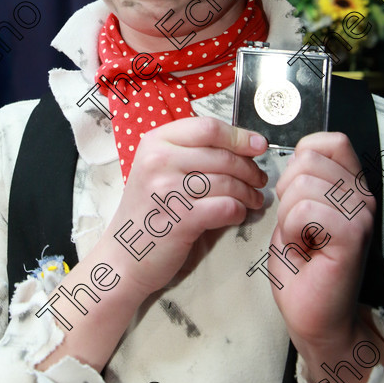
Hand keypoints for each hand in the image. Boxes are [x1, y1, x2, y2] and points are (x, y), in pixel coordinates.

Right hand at [99, 117, 267, 298]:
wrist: (124, 254)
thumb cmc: (149, 209)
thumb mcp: (159, 168)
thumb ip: (192, 151)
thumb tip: (244, 144)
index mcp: (156, 141)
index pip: (208, 128)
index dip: (239, 136)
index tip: (258, 145)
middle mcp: (159, 160)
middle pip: (223, 155)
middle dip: (249, 168)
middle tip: (259, 178)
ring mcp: (168, 189)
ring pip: (228, 181)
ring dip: (248, 191)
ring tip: (253, 198)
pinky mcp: (180, 219)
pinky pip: (226, 207)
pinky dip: (238, 211)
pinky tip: (237, 214)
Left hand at [270, 132, 376, 365]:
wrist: (312, 316)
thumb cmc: (301, 265)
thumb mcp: (294, 209)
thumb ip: (300, 178)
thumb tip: (288, 155)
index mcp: (350, 185)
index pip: (329, 141)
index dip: (301, 157)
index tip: (295, 191)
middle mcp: (362, 196)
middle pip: (307, 159)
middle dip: (286, 192)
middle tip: (297, 225)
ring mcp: (360, 214)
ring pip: (301, 184)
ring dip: (287, 215)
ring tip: (302, 239)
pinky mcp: (352, 235)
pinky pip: (305, 209)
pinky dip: (292, 229)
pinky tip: (305, 248)